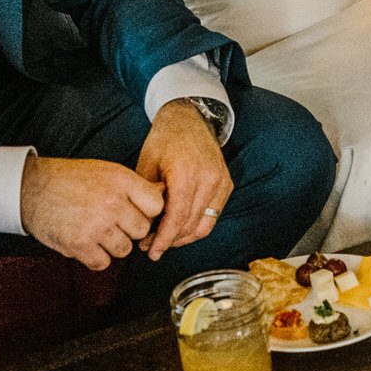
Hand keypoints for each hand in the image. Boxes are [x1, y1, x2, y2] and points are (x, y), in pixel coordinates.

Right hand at [21, 154, 165, 269]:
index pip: (157, 206)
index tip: (135, 212)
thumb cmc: (69, 180)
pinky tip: (84, 242)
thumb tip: (164, 196)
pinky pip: (103, 263)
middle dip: (128, 230)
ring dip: (112, 245)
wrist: (30, 188)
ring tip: (94, 230)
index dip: (147, 212)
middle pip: (142, 230)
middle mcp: (112, 202)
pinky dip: (95, 257)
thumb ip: (134, 187)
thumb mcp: (106, 171)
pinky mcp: (80, 245)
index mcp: (121, 180)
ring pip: (124, 249)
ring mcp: (97, 225)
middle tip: (110, 222)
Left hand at [136, 101, 234, 259]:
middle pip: (190, 226)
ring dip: (184, 238)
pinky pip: (213, 216)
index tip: (150, 252)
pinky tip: (180, 228)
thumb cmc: (164, 139)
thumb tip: (144, 226)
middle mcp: (208, 180)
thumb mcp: (147, 164)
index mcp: (186, 174)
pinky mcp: (226, 185)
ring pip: (204, 226)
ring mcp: (221, 182)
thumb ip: (147, 196)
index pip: (176, 219)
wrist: (188, 118)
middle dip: (169, 241)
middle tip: (150, 246)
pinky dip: (197, 226)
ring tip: (164, 240)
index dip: (162, 240)